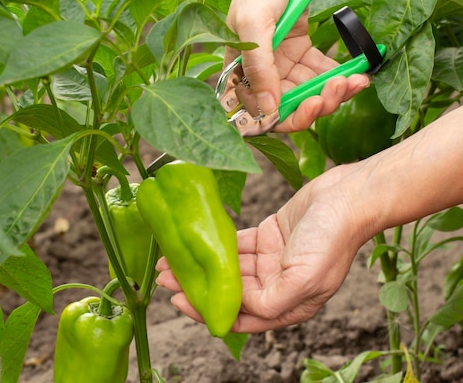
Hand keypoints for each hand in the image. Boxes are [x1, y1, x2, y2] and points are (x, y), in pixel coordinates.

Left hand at [156, 164, 377, 332]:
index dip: (208, 312)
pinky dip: (215, 245)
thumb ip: (272, 301)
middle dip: (197, 287)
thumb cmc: (333, 238)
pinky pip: (236, 245)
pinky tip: (195, 240)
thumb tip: (239, 308)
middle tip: (165, 278)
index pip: (241, 317)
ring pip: (228, 268)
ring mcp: (271, 261)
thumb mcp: (305, 279)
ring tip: (170, 260)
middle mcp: (277, 286)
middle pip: (229, 292)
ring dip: (201, 265)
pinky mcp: (267, 237)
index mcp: (288, 304)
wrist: (349, 196)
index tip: (179, 301)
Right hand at [223, 0, 369, 131]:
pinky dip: (340, 75)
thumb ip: (259, 68)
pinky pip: (322, 71)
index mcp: (241, 71)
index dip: (285, 117)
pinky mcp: (301, 50)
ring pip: (309, 91)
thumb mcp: (253, 25)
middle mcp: (262, 72)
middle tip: (338, 92)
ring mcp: (282, 63)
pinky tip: (358, 73)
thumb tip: (268, 110)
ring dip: (334, 91)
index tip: (311, 108)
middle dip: (317, 104)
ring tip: (355, 81)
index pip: (260, 110)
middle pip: (289, 105)